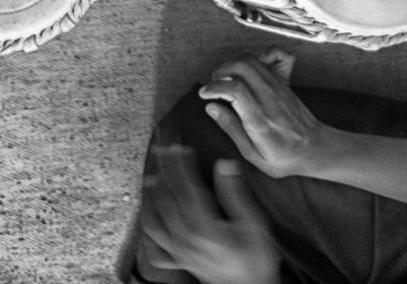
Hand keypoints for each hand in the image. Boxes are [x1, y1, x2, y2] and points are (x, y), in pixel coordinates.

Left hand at [138, 145, 279, 283]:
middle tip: (161, 146)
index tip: (177, 144)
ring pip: (156, 219)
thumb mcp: (254, 225)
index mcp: (203, 227)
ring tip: (151, 173)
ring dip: (152, 194)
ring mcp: (179, 252)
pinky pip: (155, 245)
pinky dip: (150, 228)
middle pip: (168, 197)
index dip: (179, 163)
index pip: (185, 187)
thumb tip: (224, 164)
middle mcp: (185, 239)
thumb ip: (236, 195)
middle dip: (164, 168)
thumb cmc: (255, 259)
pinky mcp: (179, 261)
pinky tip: (150, 215)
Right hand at [198, 50, 324, 179]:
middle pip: (241, 67)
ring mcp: (279, 86)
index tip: (205, 94)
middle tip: (214, 86)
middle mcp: (270, 98)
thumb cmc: (284, 156)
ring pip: (252, 59)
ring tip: (226, 79)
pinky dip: (261, 52)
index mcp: (261, 121)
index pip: (235, 90)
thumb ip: (232, 128)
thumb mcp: (253, 155)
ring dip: (233, 64)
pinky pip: (275, 54)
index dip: (215, 87)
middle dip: (221, 72)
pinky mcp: (285, 80)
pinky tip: (251, 66)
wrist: (314, 148)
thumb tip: (212, 108)